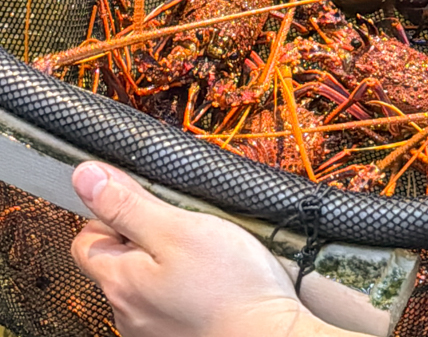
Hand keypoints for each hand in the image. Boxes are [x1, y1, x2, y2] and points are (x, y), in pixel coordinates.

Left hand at [71, 162, 356, 336]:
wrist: (270, 334)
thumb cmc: (230, 284)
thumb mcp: (177, 228)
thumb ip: (128, 205)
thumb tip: (85, 178)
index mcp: (120, 281)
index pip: (87, 238)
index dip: (113, 213)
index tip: (148, 202)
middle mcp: (127, 310)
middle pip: (115, 258)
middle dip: (142, 233)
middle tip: (181, 222)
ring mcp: (151, 327)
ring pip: (143, 278)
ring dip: (163, 257)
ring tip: (200, 248)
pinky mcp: (176, 332)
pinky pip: (165, 297)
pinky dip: (181, 280)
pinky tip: (207, 275)